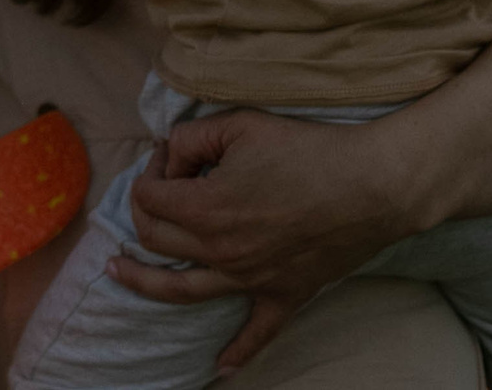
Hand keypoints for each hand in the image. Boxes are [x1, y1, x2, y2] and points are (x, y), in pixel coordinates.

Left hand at [110, 110, 431, 372]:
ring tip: (118, 272)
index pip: (148, 196)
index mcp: (204, 210)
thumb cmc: (308, 150)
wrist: (374, 185)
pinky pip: (256, 333)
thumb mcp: (240, 125)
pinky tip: (220, 368)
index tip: (170, 156)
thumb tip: (171, 154)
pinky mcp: (283, 295)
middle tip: (154, 193)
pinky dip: (237, 352)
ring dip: (143, 282)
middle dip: (143, 212)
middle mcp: (220, 251)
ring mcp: (250, 279)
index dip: (151, 171)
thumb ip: (192, 138)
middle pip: (155, 240)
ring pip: (181, 290)